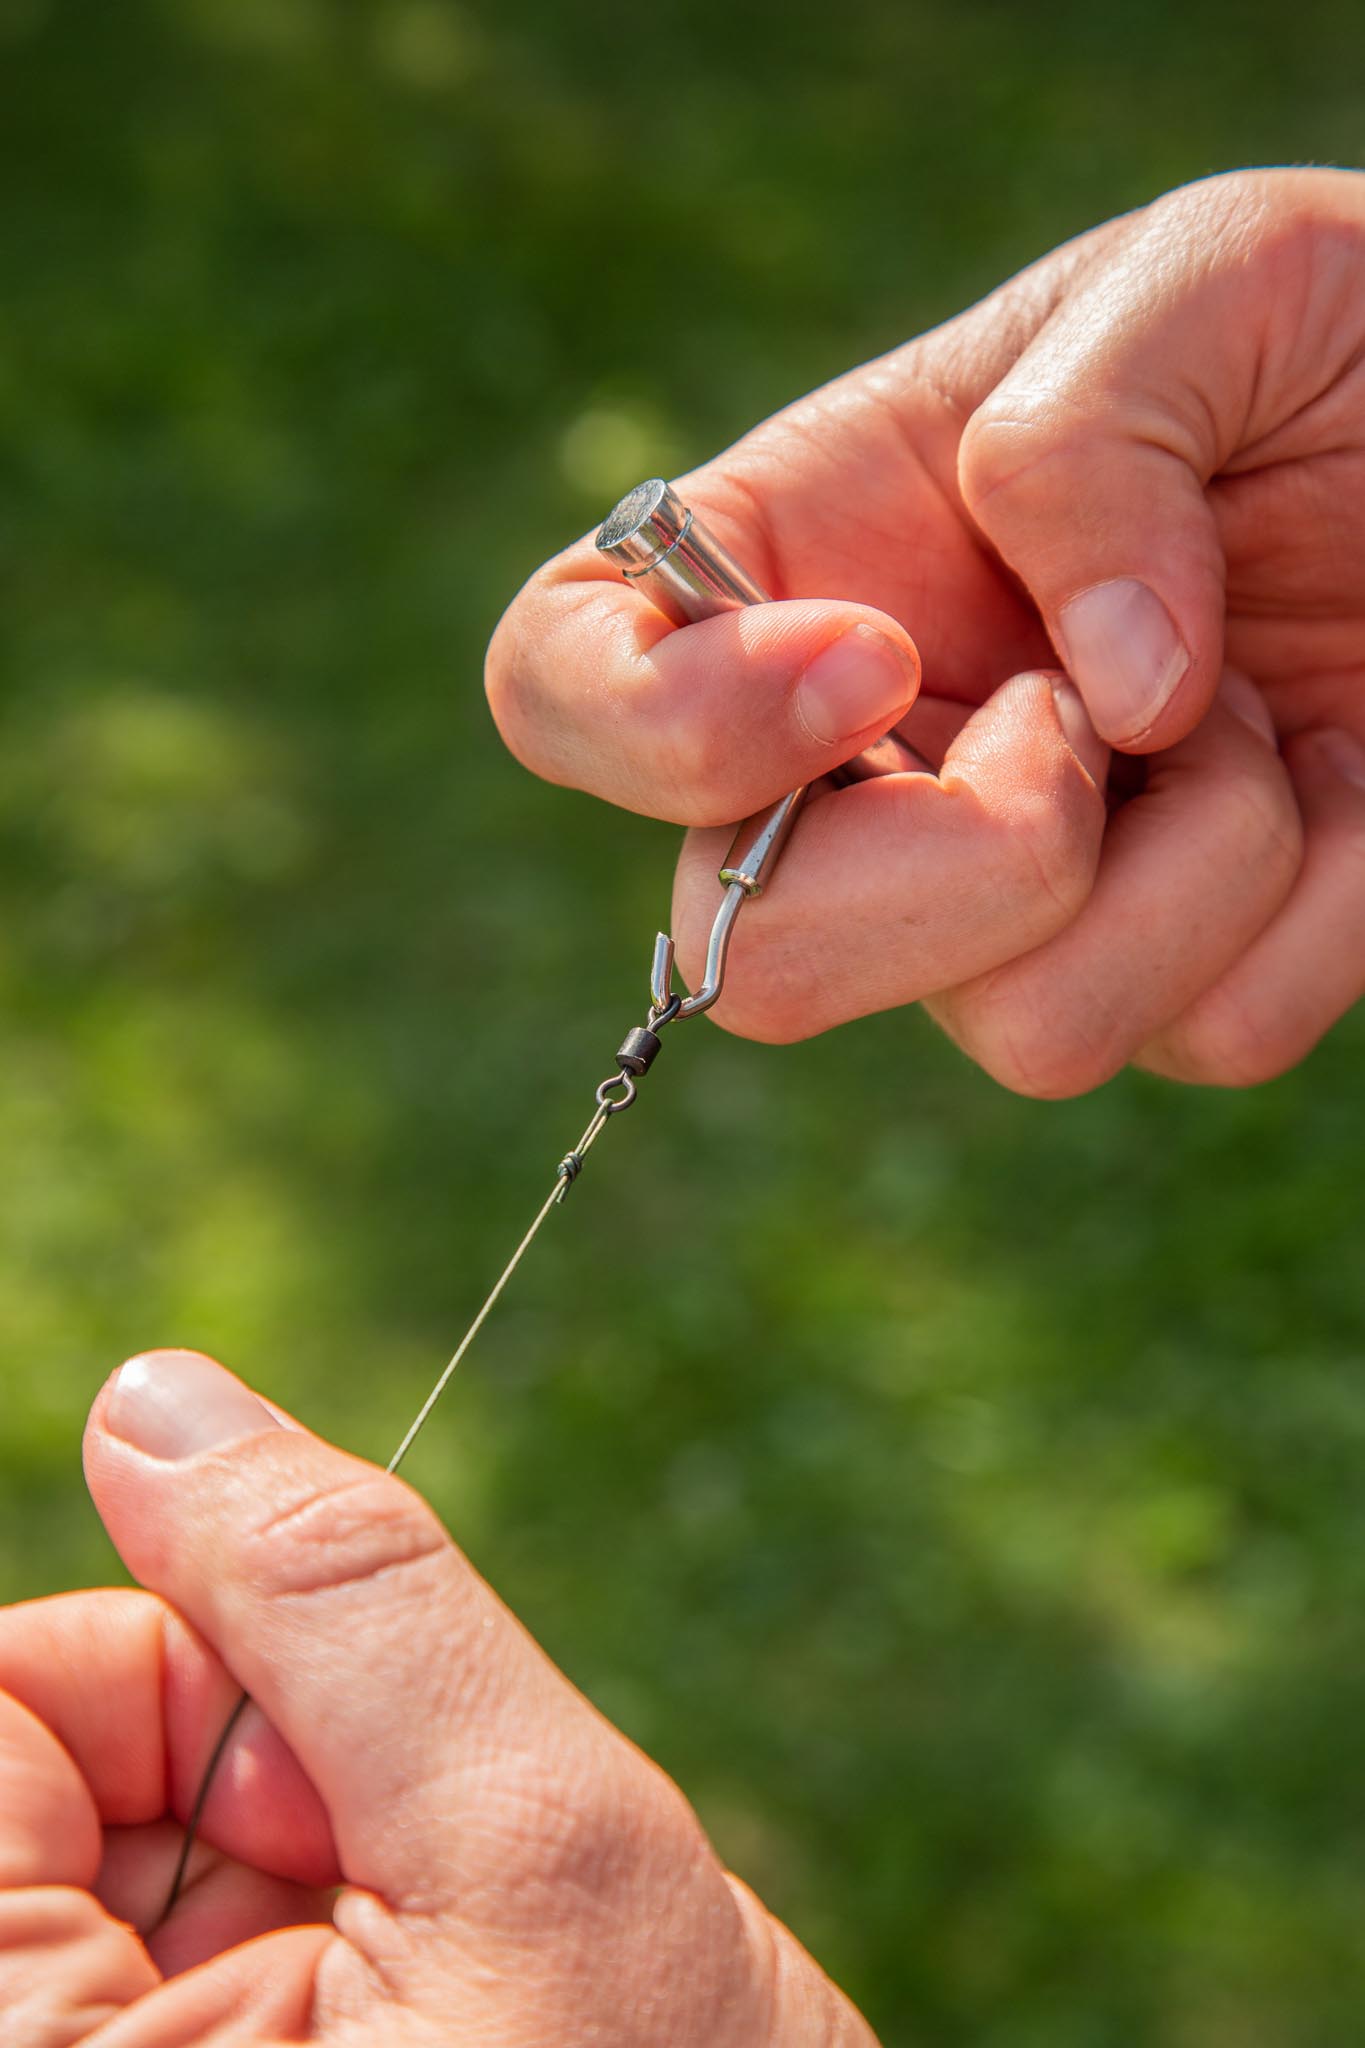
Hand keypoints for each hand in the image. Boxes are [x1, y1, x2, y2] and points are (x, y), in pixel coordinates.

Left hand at [0, 1350, 873, 2044]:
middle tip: (424, 1908)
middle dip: (268, 1770)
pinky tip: (438, 2013)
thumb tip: (158, 1398)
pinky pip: (214, 1909)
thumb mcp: (534, 1857)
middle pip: (70, 1766)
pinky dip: (332, 1908)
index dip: (196, 1664)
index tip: (351, 1748)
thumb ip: (344, 1597)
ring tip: (456, 1991)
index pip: (7, 1698)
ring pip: (153, 1829)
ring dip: (323, 1844)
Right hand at [486, 167, 1364, 1093]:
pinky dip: (1325, 901)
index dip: (663, 729)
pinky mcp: (1179, 969)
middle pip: (763, 963)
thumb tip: (1112, 697)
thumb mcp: (1201, 285)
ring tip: (1256, 708)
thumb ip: (1083, 443)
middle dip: (970, 866)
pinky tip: (1342, 771)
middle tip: (1105, 722)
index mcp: (799, 570)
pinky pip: (1216, 1036)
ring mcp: (1016, 894)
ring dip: (1197, 859)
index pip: (560, 693)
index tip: (874, 659)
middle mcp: (871, 767)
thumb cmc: (1311, 331)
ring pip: (1029, 1037)